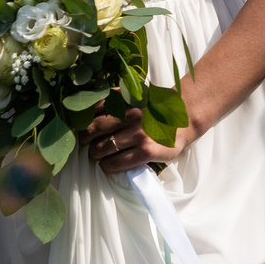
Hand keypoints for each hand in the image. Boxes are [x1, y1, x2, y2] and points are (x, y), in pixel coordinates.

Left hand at [80, 104, 196, 173]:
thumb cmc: (152, 110)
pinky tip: (109, 165)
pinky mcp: (145, 151)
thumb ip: (112, 100)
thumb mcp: (133, 97)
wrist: (183, 120)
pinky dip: (107, 166)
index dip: (81, 121)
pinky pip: (115, 163)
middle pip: (91, 129)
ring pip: (100, 148)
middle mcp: (130, 113)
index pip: (90, 109)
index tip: (81, 128)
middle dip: (85, 140)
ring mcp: (138, 133)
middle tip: (87, 143)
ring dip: (95, 154)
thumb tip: (83, 112)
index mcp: (124, 98)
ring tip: (99, 155)